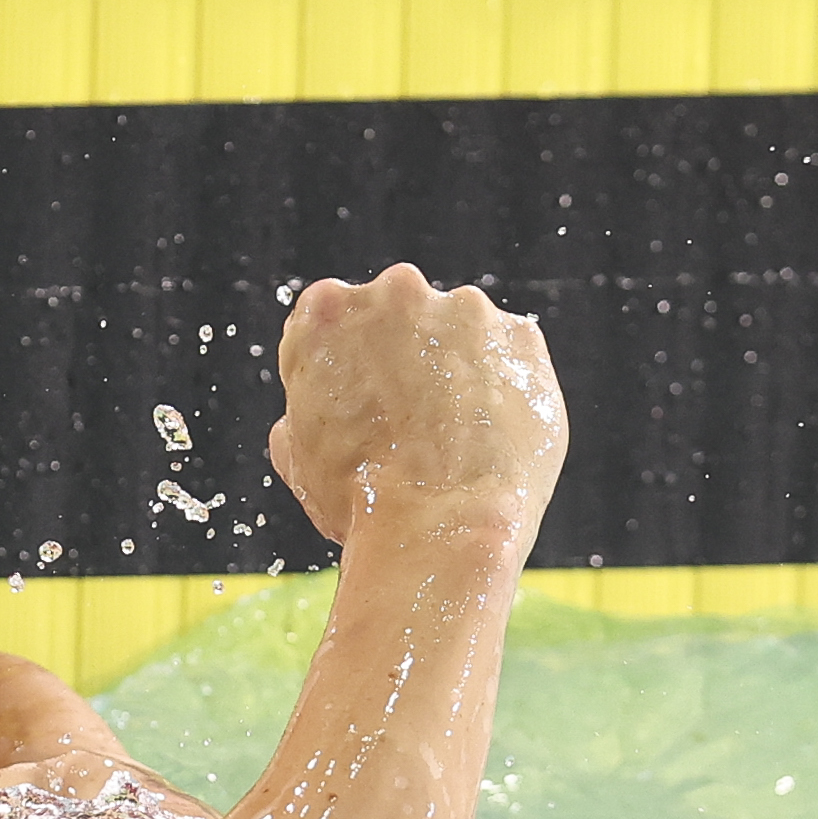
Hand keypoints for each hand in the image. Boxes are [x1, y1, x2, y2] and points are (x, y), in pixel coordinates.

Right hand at [267, 263, 565, 549]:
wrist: (439, 526)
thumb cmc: (358, 499)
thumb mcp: (297, 454)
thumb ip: (303, 411)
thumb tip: (310, 416)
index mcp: (325, 311)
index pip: (331, 320)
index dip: (343, 366)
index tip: (356, 400)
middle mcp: (395, 292)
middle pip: (398, 315)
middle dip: (402, 357)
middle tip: (406, 420)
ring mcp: (465, 309)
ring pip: (457, 331)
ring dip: (455, 367)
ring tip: (453, 435)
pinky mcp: (521, 336)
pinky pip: (509, 353)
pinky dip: (502, 383)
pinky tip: (488, 431)